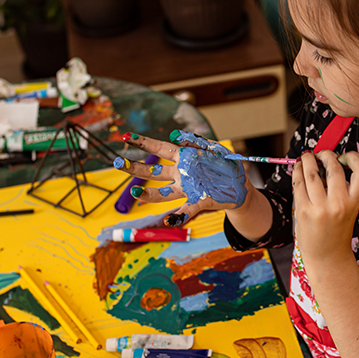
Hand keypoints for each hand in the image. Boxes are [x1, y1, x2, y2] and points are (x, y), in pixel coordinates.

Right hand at [116, 130, 249, 225]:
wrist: (240, 187)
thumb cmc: (225, 165)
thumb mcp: (214, 148)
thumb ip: (196, 141)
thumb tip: (177, 135)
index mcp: (183, 157)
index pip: (159, 148)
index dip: (144, 143)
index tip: (127, 137)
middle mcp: (181, 174)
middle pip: (154, 172)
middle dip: (135, 168)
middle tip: (118, 163)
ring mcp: (188, 189)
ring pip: (164, 193)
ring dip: (149, 195)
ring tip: (136, 194)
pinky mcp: (199, 201)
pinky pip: (186, 209)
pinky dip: (177, 216)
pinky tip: (169, 221)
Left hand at [292, 150, 358, 263]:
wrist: (327, 257)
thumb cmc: (338, 232)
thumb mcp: (350, 210)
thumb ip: (343, 189)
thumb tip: (328, 163)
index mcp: (355, 202)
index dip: (354, 158)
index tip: (344, 156)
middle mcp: (339, 204)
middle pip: (333, 167)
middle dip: (325, 155)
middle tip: (320, 154)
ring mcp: (320, 208)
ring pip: (312, 173)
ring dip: (308, 160)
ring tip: (306, 157)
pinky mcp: (304, 210)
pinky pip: (299, 184)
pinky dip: (297, 172)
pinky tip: (297, 169)